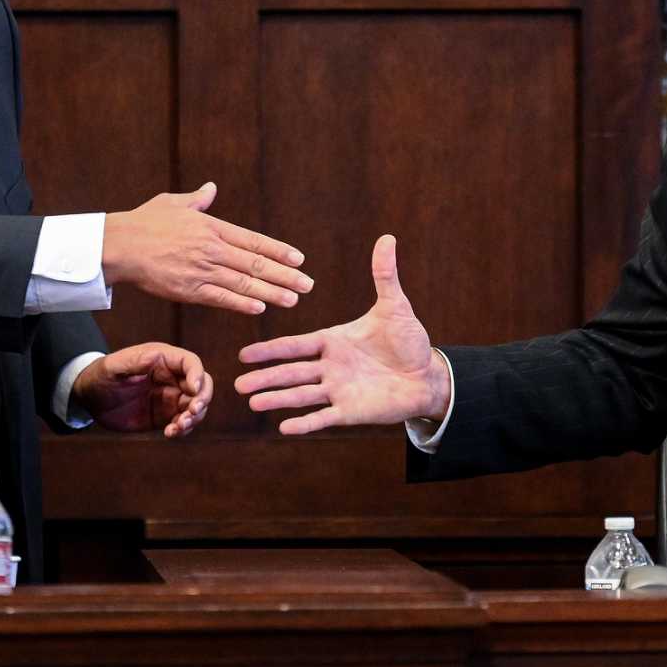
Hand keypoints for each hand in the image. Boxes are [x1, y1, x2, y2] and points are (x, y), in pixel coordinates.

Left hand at [72, 343, 212, 438]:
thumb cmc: (100, 376)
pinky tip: (169, 433)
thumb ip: (134, 362)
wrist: (90, 398)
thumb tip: (157, 356)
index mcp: (162, 359)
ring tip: (176, 427)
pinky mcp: (164, 416)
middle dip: (202, 399)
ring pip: (196, 406)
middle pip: (202, 385)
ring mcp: (170, 397)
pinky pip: (183, 423)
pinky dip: (182, 429)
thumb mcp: (113, 367)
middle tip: (191, 413)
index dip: (198, 375)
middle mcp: (171, 377)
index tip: (193, 391)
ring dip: (193, 418)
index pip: (191, 363)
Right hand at [105, 182, 312, 314]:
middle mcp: (213, 249)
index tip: (299, 259)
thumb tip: (211, 188)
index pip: (254, 240)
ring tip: (294, 299)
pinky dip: (242, 303)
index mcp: (212, 227)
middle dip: (285, 275)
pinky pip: (221, 298)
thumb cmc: (144, 222)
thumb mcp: (174, 203)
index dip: (279, 251)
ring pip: (244, 283)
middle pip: (256, 263)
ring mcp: (202, 270)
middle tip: (308, 284)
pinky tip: (260, 307)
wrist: (120, 245)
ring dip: (272, 292)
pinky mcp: (189, 290)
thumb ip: (197, 199)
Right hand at [234, 234, 450, 435]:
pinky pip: (324, 418)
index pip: (295, 346)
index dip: (270, 350)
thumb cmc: (410, 341)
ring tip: (253, 403)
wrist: (429, 375)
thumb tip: (387, 238)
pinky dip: (305, 423)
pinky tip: (285, 428)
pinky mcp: (351, 411)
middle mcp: (330, 367)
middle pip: (291, 372)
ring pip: (301, 396)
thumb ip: (384, 275)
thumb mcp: (394, 306)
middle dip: (265, 377)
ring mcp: (338, 390)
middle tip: (237, 383)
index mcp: (333, 341)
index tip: (244, 354)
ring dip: (278, 399)